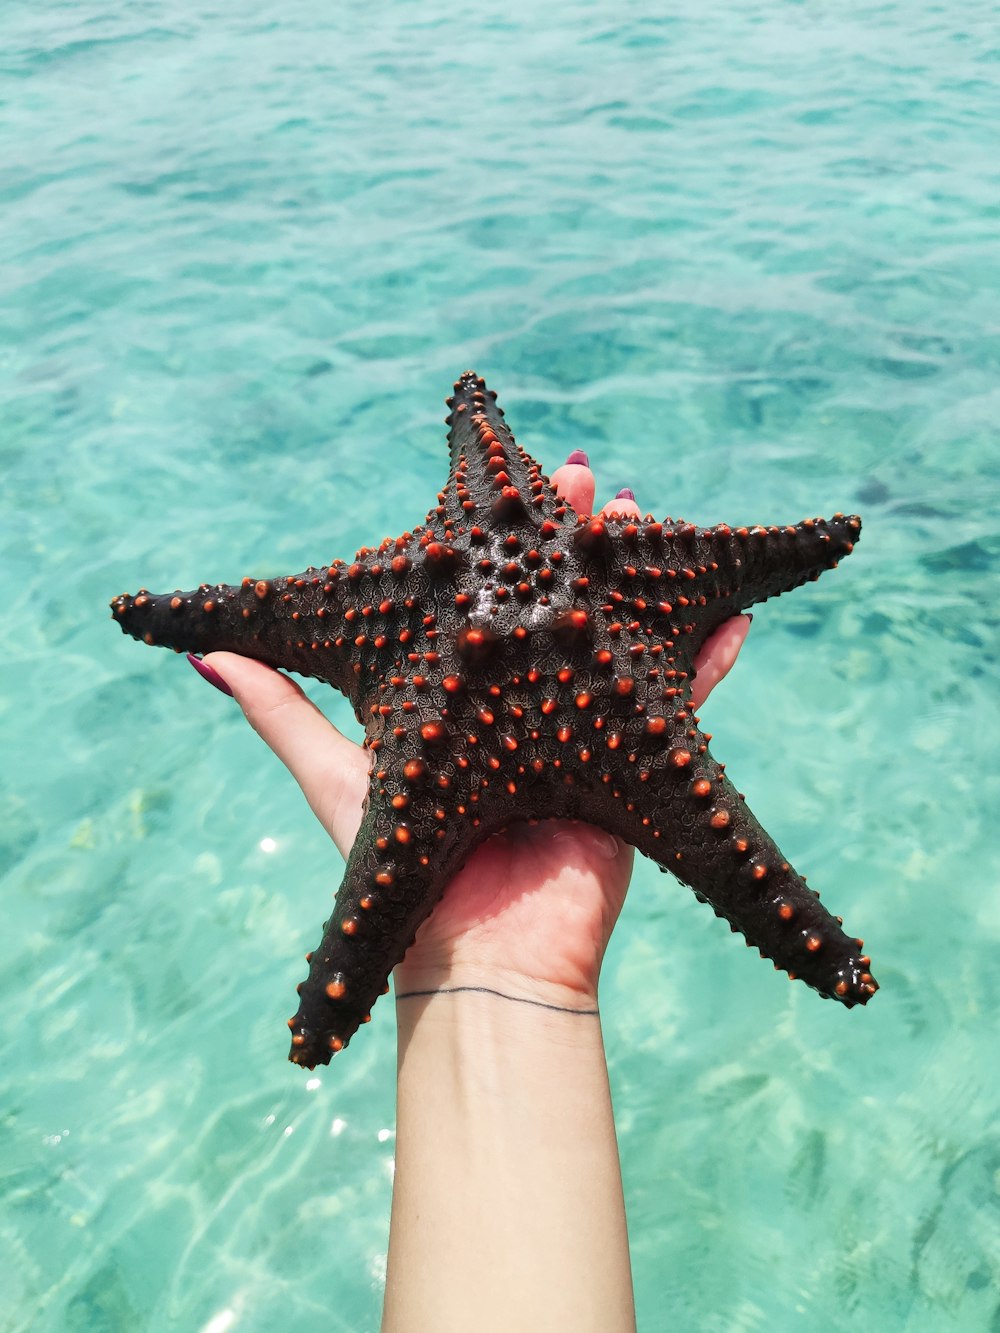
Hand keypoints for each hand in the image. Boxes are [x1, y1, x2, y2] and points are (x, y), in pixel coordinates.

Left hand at [199, 459, 749, 1005]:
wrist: (477, 948)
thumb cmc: (401, 851)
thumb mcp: (334, 767)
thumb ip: (280, 709)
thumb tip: (197, 653)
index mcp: (466, 692)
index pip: (488, 599)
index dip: (502, 544)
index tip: (508, 483)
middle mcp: (528, 697)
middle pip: (560, 601)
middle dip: (576, 540)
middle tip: (593, 477)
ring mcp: (588, 722)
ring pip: (624, 631)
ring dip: (640, 575)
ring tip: (644, 513)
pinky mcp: (640, 759)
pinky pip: (686, 700)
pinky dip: (710, 659)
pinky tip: (733, 615)